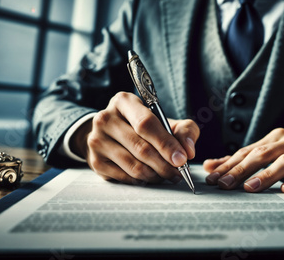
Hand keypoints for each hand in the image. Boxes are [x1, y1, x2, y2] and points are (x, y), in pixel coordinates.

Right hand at [71, 92, 199, 184]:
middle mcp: (106, 118)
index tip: (182, 159)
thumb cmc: (144, 127)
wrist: (111, 134)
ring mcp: (97, 140)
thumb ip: (184, 130)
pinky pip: (125, 177)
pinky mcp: (95, 161)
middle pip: (141, 147)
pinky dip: (143, 181)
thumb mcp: (166, 121)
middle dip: (165, 164)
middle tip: (179, 173)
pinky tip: (151, 177)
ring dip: (156, 175)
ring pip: (133, 166)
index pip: (146, 124)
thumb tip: (188, 151)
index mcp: (124, 102)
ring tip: (168, 175)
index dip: (166, 144)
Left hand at [204, 128, 283, 193]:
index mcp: (277, 137)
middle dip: (241, 169)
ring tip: (251, 187)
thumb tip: (212, 164)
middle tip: (224, 184)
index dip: (229, 164)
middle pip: (264, 154)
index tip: (212, 178)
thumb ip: (246, 158)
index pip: (249, 151)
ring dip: (268, 174)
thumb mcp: (277, 151)